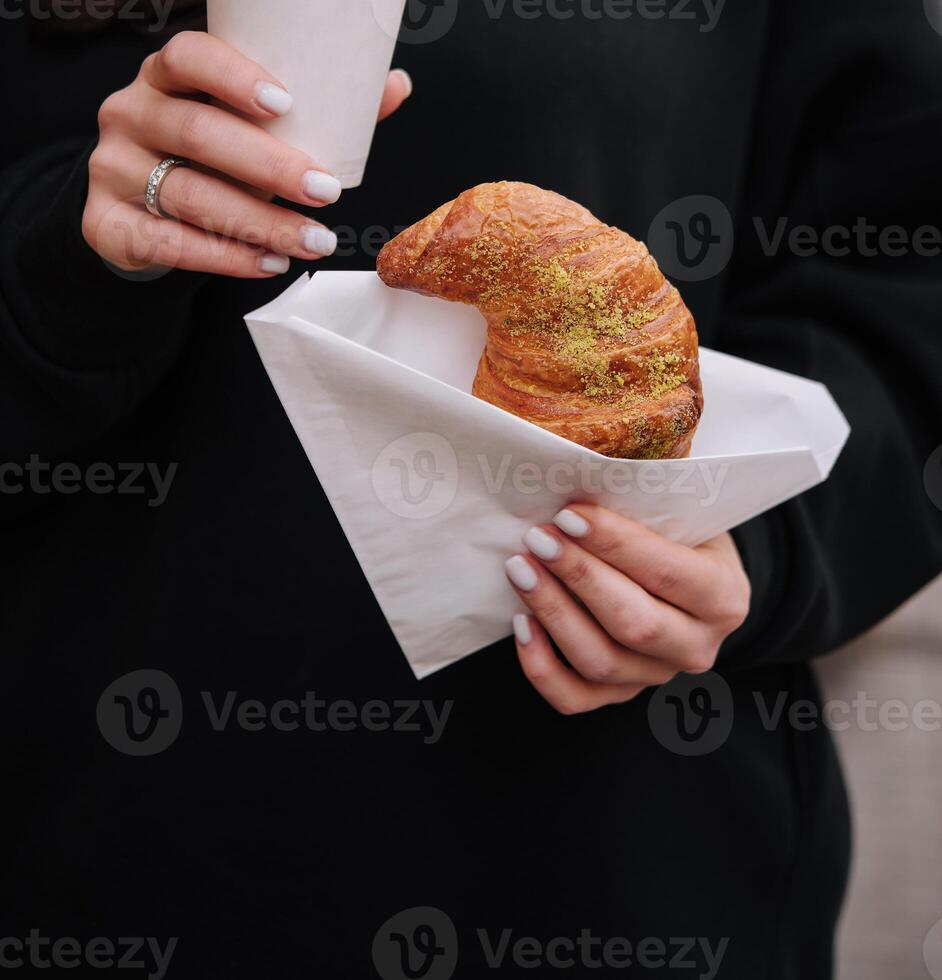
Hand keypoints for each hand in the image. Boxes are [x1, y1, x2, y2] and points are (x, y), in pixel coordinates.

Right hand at [83, 31, 411, 276]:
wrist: (139, 211)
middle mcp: (130, 113)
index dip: (234, 76)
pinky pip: (170, 244)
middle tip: (327, 194)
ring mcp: (113, 170)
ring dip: (262, 224)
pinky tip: (270, 264)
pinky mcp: (109, 224)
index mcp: (165, 76)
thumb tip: (395, 87)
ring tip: (315, 243)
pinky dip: (227, 258)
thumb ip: (317, 111)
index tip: (287, 104)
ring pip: (193, 196)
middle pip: (199, 134)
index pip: (189, 57)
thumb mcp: (249, 129)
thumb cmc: (210, 159)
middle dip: (271, 168)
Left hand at [504, 504, 750, 713]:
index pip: (668, 571)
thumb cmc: (675, 534)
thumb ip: (643, 501)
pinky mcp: (620, 695)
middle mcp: (697, 645)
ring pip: (600, 661)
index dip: (615, 543)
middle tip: (537, 538)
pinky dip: (541, 667)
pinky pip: (575, 698)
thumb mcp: (680, 511)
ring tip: (521, 568)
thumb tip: (578, 474)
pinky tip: (520, 625)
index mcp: (724, 595)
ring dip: (553, 613)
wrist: (684, 578)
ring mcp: (657, 675)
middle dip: (578, 576)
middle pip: (633, 623)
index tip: (569, 514)